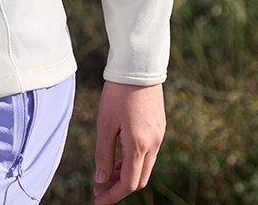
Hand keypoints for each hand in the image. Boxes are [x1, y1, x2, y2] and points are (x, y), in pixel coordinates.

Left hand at [93, 80, 165, 202]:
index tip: (98, 200)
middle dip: (119, 187)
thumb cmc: (118, 93)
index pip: (129, 183)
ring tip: (106, 173)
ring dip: (126, 173)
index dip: (113, 195)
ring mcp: (158, 135)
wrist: (138, 66)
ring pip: (144, 166)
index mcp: (139, 145)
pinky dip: (133, 159)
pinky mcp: (159, 127)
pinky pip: (148, 152)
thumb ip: (103, 154)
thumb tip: (101, 179)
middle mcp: (153, 144)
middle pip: (139, 179)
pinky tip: (119, 155)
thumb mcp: (105, 123)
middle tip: (100, 187)